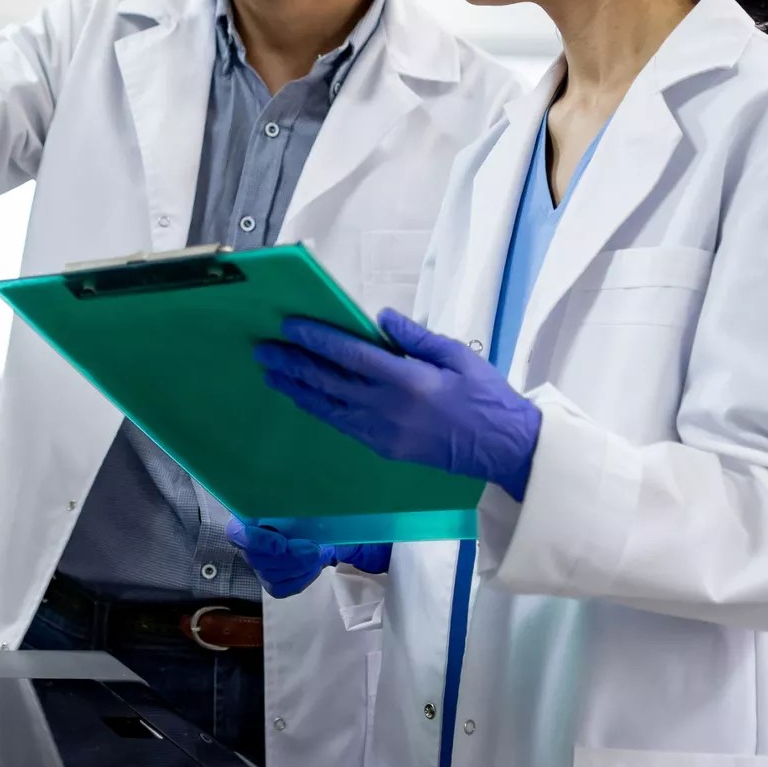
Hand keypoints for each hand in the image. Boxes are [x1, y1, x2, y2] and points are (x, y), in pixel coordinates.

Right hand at [223, 515, 390, 599]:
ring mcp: (259, 564)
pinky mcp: (272, 582)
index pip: (237, 533)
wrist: (328, 527)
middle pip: (257, 559)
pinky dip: (302, 578)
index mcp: (251, 516)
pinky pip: (282, 588)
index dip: (256, 541)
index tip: (281, 543)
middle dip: (290, 557)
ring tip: (318, 552)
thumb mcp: (309, 500)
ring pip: (271, 575)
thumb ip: (301, 500)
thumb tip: (305, 493)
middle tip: (314, 548)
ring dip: (300, 567)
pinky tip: (314, 565)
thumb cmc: (314, 509)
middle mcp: (249, 542)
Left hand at [256, 309, 541, 497]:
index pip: (348, 354)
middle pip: (328, 382)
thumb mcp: (457, 355)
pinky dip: (319, 410)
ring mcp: (382, 433)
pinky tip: (305, 399)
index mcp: (407, 381)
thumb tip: (380, 317)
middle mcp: (386, 408)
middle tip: (263, 350)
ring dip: (297, 390)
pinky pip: (342, 426)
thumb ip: (415, 336)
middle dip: (292, 364)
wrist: (504, 448)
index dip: (315, 339)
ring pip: (328, 408)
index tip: (289, 325)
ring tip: (272, 376)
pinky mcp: (384, 449)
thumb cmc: (486, 396)